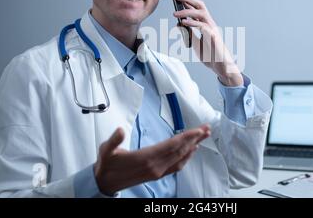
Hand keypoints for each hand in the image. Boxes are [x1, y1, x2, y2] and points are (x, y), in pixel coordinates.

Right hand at [94, 124, 210, 195]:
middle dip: (195, 138)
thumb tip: (120, 130)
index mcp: (146, 158)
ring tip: (203, 137)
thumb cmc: (107, 165)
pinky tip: (190, 151)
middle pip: (180, 150)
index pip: (171, 145)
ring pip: (180, 158)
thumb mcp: (106, 150)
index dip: (186, 137)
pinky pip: (176, 166)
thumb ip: (114, 140)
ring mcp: (158, 171)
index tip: (198, 130)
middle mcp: (156, 166)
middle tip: (207, 129)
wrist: (105, 183)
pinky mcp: (157, 174)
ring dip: (193, 146)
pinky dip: (186, 158)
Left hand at [173, 0, 242, 86]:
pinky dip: (193, 23)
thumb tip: (179, 24)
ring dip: (187, 11)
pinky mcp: (213, 36)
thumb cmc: (210, 55)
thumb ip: (188, 33)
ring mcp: (212, 29)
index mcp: (205, 24)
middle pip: (200, 5)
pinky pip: (202, 26)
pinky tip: (184, 23)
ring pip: (201, 13)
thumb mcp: (195, 43)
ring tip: (175, 14)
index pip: (196, 8)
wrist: (221, 67)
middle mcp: (209, 24)